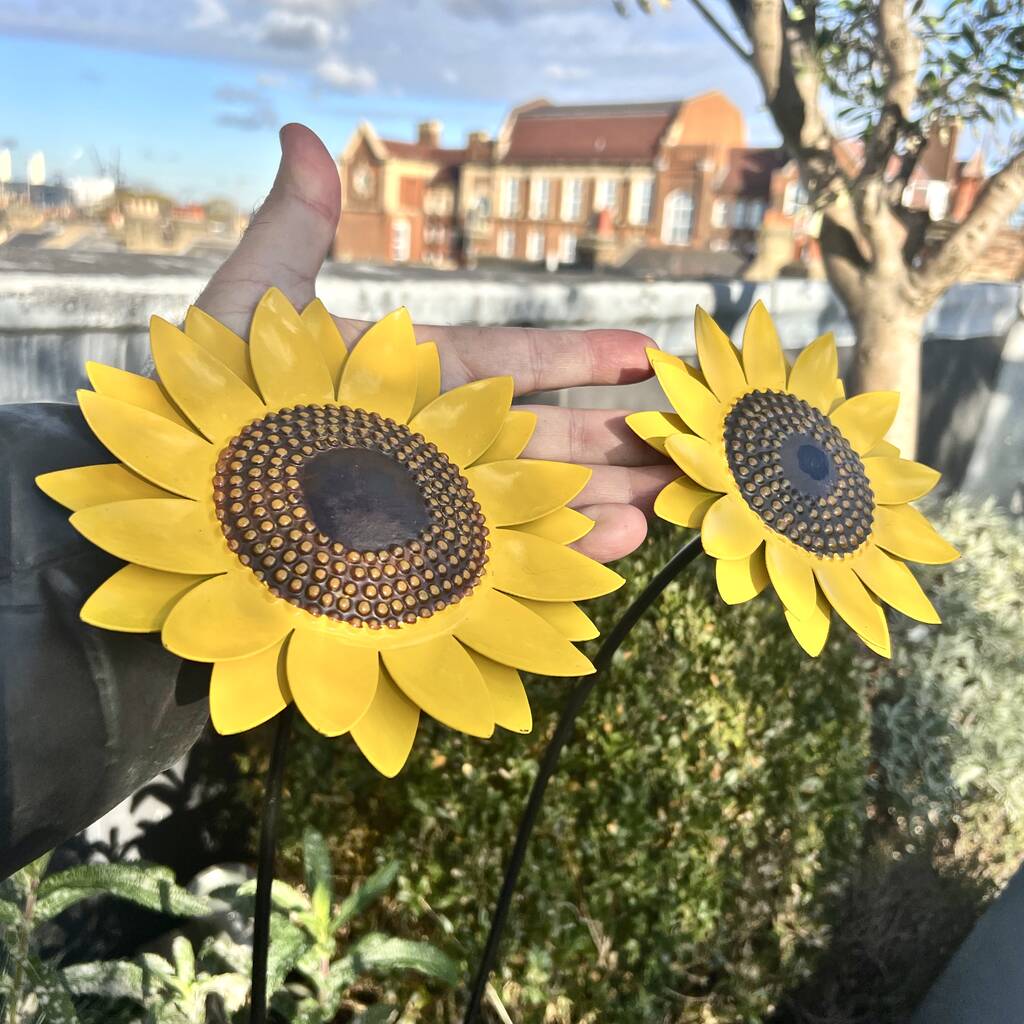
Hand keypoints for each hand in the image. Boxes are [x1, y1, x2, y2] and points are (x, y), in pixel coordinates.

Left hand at [196, 124, 673, 561]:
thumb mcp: (251, 311)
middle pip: (543, 437)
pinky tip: (615, 543)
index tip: (645, 354)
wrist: (172, 505)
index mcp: (412, 379)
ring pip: (535, 498)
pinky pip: (503, 556)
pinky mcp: (421, 564)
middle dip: (614, 437)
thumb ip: (292, 234)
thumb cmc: (204, 406)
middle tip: (681, 440)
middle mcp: (433, 444)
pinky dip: (561, 549)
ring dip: (604, 496)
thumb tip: (305, 137)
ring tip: (666, 494)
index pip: (514, 362)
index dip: (580, 356)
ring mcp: (431, 507)